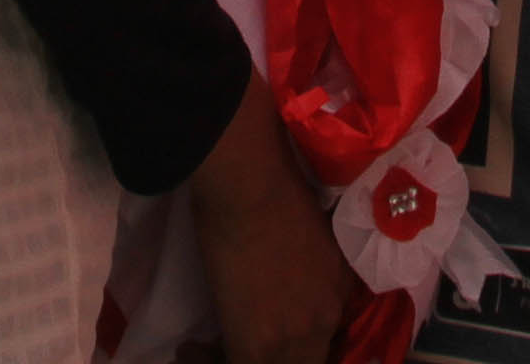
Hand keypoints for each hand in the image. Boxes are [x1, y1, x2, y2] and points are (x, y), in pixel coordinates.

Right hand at [188, 86, 361, 363]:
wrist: (250, 183)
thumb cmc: (274, 187)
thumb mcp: (312, 231)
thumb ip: (312, 266)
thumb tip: (290, 276)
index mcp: (340, 288)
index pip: (325, 337)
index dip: (294, 340)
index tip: (266, 330)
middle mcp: (326, 319)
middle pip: (306, 359)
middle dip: (268, 356)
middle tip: (233, 346)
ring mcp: (295, 335)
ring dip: (237, 359)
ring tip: (205, 351)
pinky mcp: (256, 344)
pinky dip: (208, 361)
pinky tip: (189, 350)